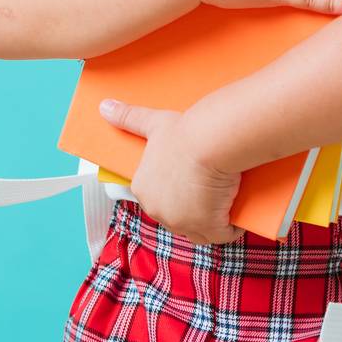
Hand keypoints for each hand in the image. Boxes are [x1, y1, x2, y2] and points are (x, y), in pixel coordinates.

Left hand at [99, 98, 243, 244]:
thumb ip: (128, 118)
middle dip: (195, 210)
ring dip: (212, 221)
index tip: (192, 181)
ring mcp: (182, 223)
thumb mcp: (152, 123)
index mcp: (142, 189)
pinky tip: (237, 212)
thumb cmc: (184, 132)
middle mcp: (158, 211)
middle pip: (179, 217)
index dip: (178, 193)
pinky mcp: (207, 229)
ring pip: (199, 230)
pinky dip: (231, 227)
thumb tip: (104, 106)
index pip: (160, 199)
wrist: (210, 141)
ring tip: (224, 200)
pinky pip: (222, 235)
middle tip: (211, 188)